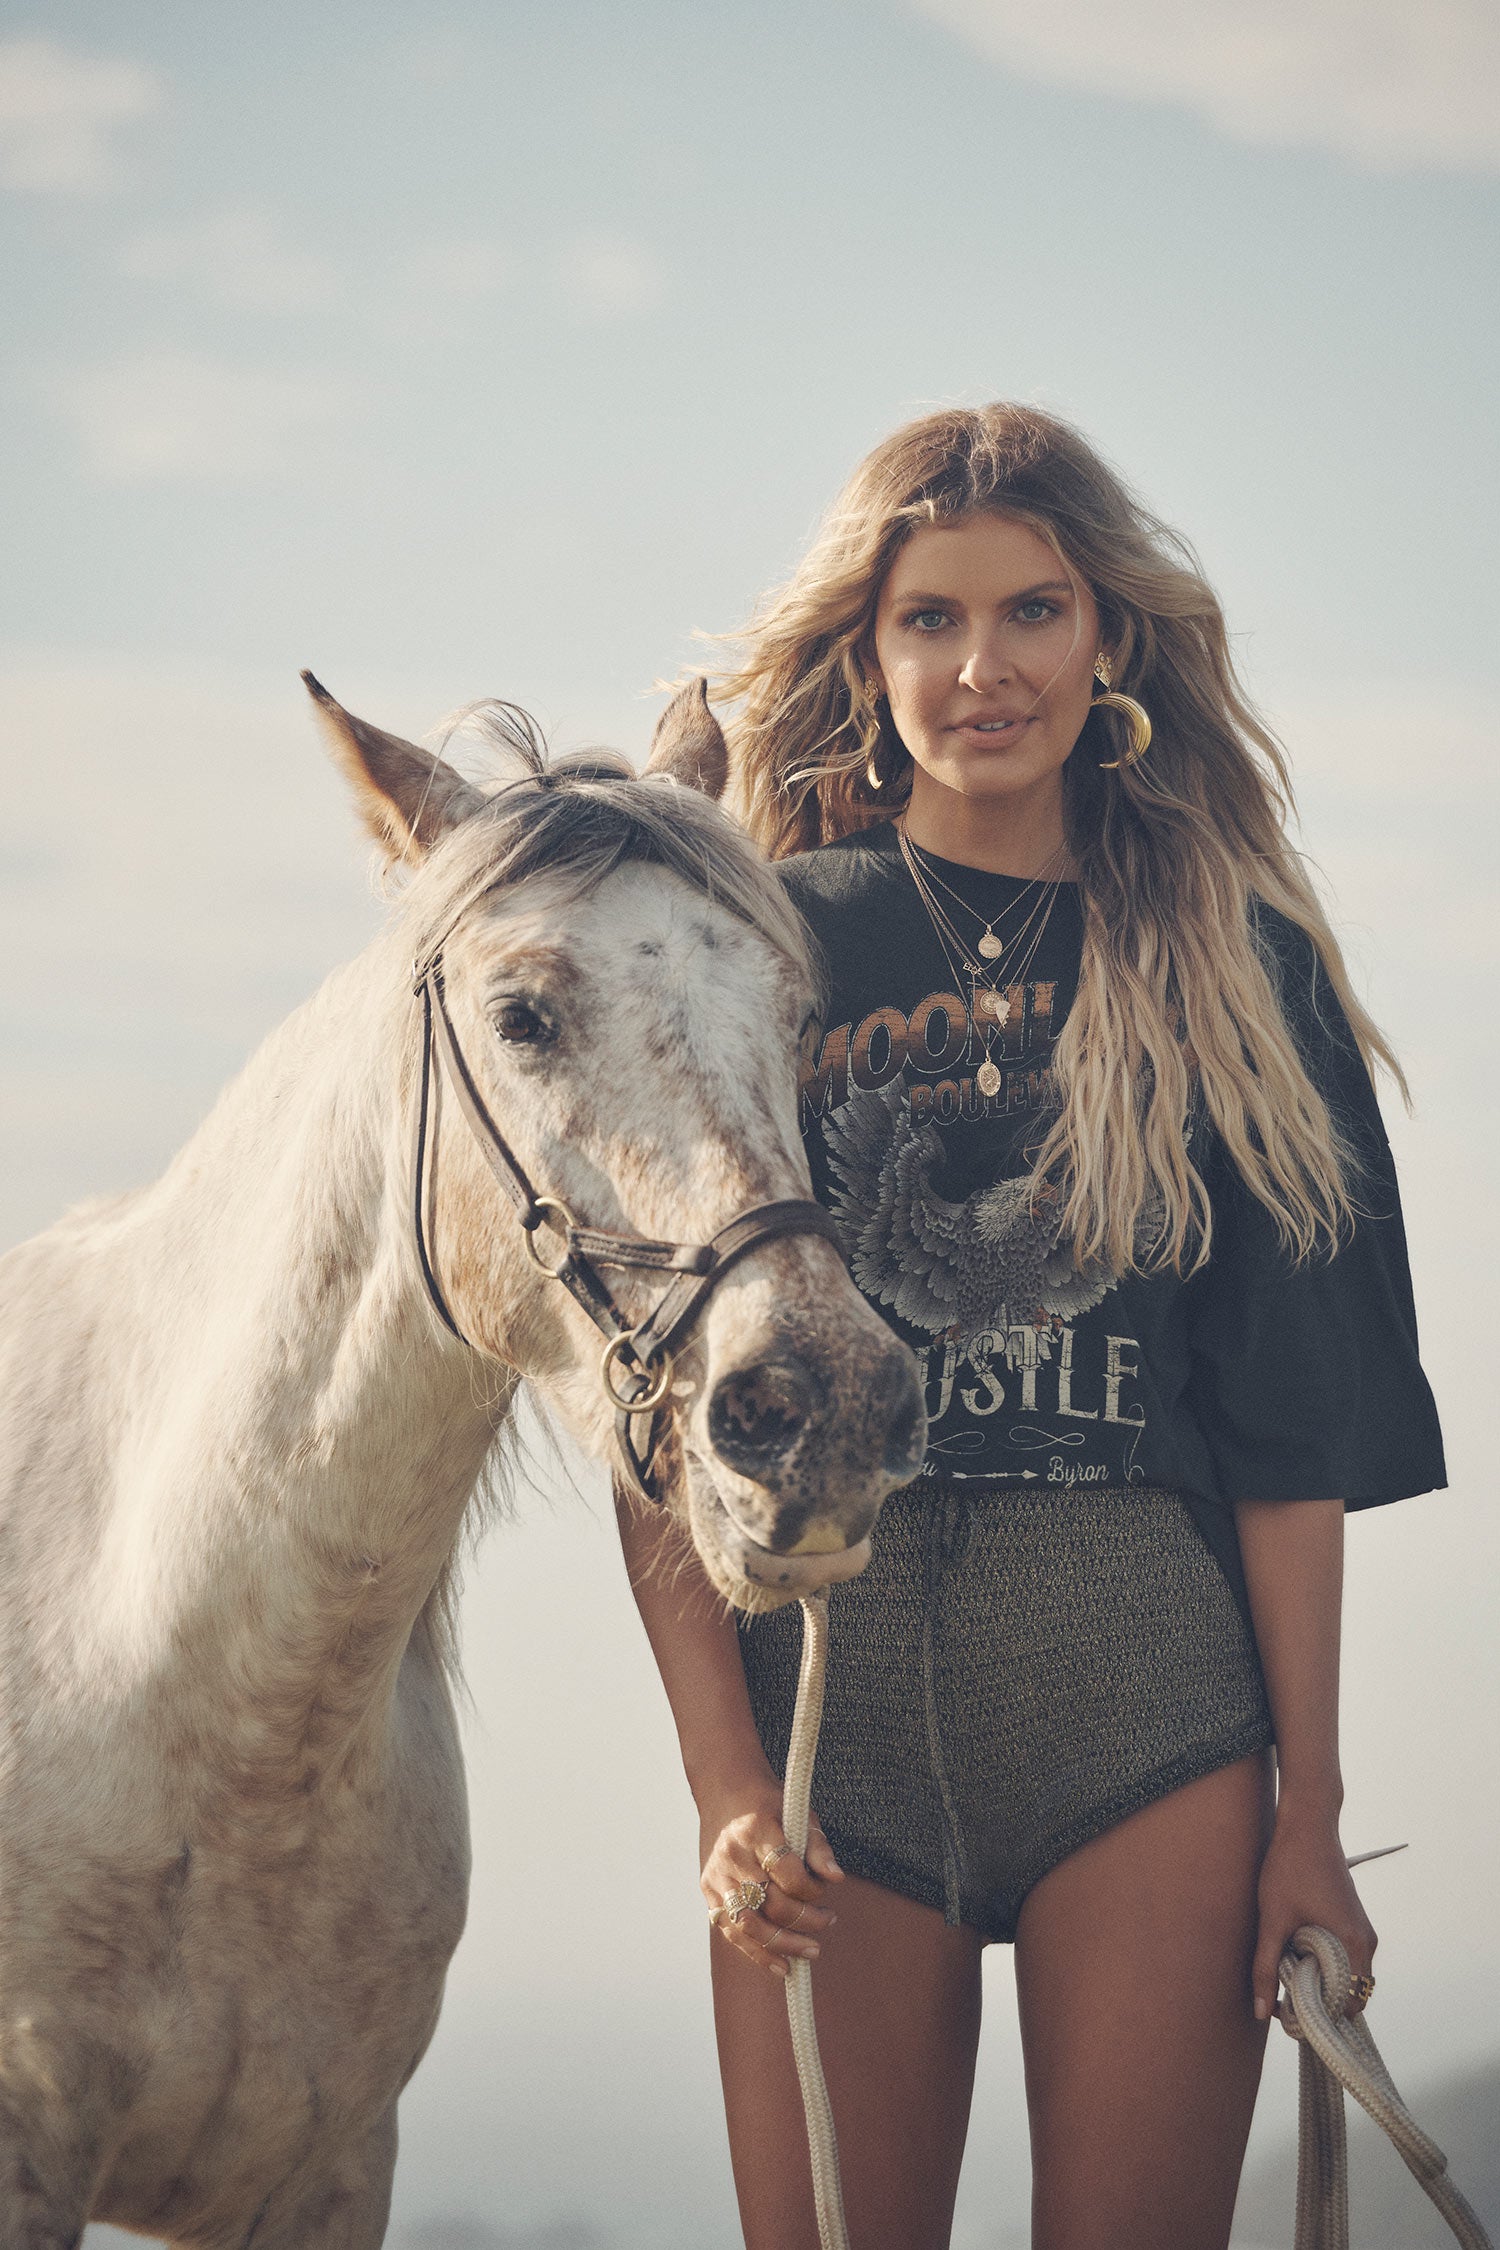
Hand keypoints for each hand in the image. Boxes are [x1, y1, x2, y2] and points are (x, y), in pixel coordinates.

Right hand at [699, 1781, 843, 1981]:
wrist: (725, 1792)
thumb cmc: (768, 1804)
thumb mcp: (797, 1813)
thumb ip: (816, 1846)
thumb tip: (836, 1878)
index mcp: (756, 1831)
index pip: (788, 1874)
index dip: (812, 1889)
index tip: (824, 1888)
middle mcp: (732, 1856)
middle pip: (771, 1903)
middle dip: (806, 1920)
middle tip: (828, 1921)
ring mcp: (717, 1876)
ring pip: (749, 1925)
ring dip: (784, 1945)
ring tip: (811, 1951)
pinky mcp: (708, 1891)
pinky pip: (732, 1931)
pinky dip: (757, 1953)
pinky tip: (781, 1965)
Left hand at [1253, 1804, 1376, 2032]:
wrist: (1308, 1823)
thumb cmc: (1290, 1867)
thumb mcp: (1272, 1918)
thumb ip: (1265, 1966)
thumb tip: (1260, 2011)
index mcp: (1354, 1945)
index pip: (1350, 2005)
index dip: (1323, 2017)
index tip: (1293, 2016)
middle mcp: (1366, 1941)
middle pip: (1351, 1993)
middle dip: (1321, 2002)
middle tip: (1286, 1998)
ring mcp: (1362, 1929)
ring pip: (1347, 1974)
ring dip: (1321, 1981)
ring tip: (1287, 1974)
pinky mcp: (1352, 1920)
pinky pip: (1344, 1956)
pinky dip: (1324, 1963)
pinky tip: (1295, 1953)